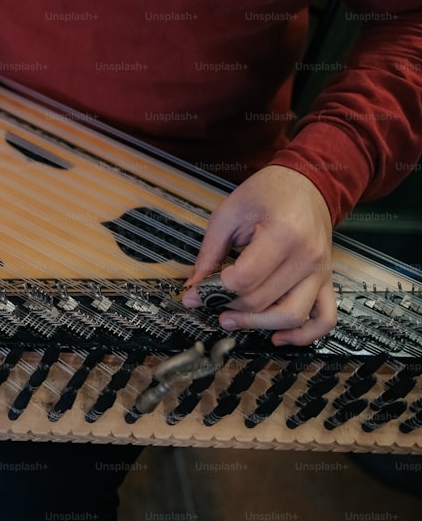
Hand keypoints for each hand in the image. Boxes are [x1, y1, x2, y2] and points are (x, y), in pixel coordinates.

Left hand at [181, 165, 336, 345]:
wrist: (308, 183)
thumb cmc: (268, 193)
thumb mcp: (228, 214)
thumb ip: (209, 252)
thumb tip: (193, 287)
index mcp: (283, 235)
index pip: (244, 280)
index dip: (213, 291)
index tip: (195, 292)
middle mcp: (307, 257)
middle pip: (262, 300)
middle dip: (228, 306)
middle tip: (207, 302)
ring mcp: (320, 272)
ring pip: (290, 316)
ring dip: (256, 324)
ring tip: (230, 320)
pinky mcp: (326, 281)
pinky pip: (324, 319)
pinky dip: (303, 335)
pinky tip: (278, 337)